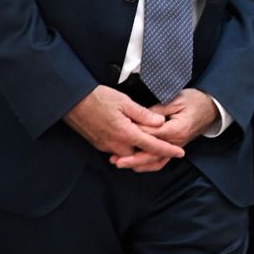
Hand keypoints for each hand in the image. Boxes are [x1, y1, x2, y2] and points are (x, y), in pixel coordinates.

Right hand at [62, 84, 184, 168]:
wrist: (72, 102)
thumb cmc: (98, 98)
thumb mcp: (124, 101)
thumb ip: (143, 114)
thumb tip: (160, 123)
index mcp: (125, 133)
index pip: (152, 145)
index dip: (168, 149)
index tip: (180, 152)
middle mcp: (115, 144)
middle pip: (141, 156)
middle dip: (154, 154)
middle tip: (167, 148)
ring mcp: (106, 146)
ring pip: (128, 155)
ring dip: (140, 152)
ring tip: (152, 143)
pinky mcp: (99, 145)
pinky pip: (118, 152)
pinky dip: (128, 149)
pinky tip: (133, 139)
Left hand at [113, 89, 218, 171]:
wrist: (211, 108)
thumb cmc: (195, 101)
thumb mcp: (177, 99)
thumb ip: (158, 109)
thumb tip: (141, 117)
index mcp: (177, 128)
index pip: (152, 135)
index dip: (135, 135)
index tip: (119, 135)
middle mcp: (177, 141)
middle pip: (152, 154)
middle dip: (132, 158)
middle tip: (115, 160)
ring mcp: (177, 146)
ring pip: (155, 161)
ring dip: (138, 164)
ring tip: (120, 164)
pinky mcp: (175, 148)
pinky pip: (161, 161)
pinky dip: (148, 166)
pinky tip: (135, 166)